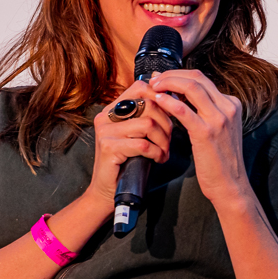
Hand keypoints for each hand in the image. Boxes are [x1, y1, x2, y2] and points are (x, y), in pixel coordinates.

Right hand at [84, 81, 173, 214]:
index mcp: (113, 109)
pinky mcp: (108, 147)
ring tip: (163, 153)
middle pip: (149, 105)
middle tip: (168, 141)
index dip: (161, 97)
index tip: (172, 113)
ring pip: (148, 124)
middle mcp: (106, 116)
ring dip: (163, 141)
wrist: (107, 190)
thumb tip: (172, 100)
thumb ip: (148, 116)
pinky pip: (143, 144)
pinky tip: (158, 160)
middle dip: (167, 124)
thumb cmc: (128, 161)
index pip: (140, 88)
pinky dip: (156, 153)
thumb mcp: (138, 134)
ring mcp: (105, 131)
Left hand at [149, 69, 250, 211]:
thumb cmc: (220, 160)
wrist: (230, 184)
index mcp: (231, 104)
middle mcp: (228, 107)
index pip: (203, 79)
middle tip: (154, 79)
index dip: (179, 75)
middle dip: (171, 75)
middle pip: (197, 77)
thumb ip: (207, 112)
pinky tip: (158, 101)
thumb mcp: (219, 129)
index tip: (162, 78)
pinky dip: (168, 102)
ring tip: (153, 87)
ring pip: (191, 87)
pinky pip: (184, 110)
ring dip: (168, 83)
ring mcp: (219, 119)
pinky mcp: (206, 132)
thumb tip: (183, 96)